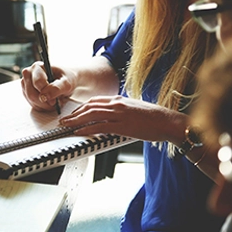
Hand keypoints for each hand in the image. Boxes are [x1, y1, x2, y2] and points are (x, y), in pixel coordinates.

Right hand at [20, 61, 74, 111]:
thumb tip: (45, 96)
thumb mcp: (67, 83)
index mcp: (38, 67)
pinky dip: (42, 107)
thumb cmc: (66, 79)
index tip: (55, 100)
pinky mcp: (26, 93)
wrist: (65, 81)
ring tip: (54, 102)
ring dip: (44, 105)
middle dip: (45, 102)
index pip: (37, 82)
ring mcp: (25, 84)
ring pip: (31, 100)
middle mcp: (29, 74)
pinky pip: (32, 104)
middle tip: (55, 103)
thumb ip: (57, 88)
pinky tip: (49, 103)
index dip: (46, 93)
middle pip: (31, 93)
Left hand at [59, 95, 186, 141]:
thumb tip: (111, 117)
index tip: (73, 113)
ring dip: (76, 120)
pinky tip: (79, 132)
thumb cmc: (154, 118)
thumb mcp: (134, 109)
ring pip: (91, 115)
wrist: (168, 121)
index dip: (81, 107)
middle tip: (64, 120)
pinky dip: (87, 129)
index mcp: (119, 99)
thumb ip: (121, 110)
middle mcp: (117, 104)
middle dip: (74, 113)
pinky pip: (100, 126)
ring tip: (66, 126)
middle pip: (89, 106)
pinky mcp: (122, 125)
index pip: (94, 101)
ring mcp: (119, 114)